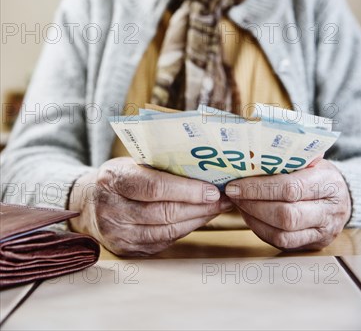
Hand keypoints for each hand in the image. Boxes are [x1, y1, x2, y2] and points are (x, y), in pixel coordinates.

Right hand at [68, 157, 230, 255]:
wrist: (87, 203)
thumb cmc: (117, 177)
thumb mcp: (130, 162)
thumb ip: (158, 165)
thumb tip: (202, 168)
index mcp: (113, 179)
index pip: (154, 187)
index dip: (187, 190)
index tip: (212, 189)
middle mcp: (112, 209)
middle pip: (164, 212)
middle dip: (199, 206)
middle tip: (223, 198)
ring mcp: (118, 234)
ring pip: (167, 231)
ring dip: (197, 220)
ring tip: (217, 208)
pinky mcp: (127, 250)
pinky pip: (163, 242)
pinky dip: (185, 230)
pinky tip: (199, 219)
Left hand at [224, 159, 351, 250]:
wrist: (342, 197)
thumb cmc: (318, 173)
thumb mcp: (310, 159)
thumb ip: (287, 158)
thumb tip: (249, 155)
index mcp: (327, 182)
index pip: (289, 188)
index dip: (258, 188)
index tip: (235, 184)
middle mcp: (329, 210)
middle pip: (286, 215)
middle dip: (253, 205)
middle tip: (234, 195)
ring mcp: (323, 231)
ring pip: (283, 234)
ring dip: (254, 220)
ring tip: (239, 204)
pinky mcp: (314, 244)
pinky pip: (283, 244)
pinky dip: (261, 230)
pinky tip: (250, 216)